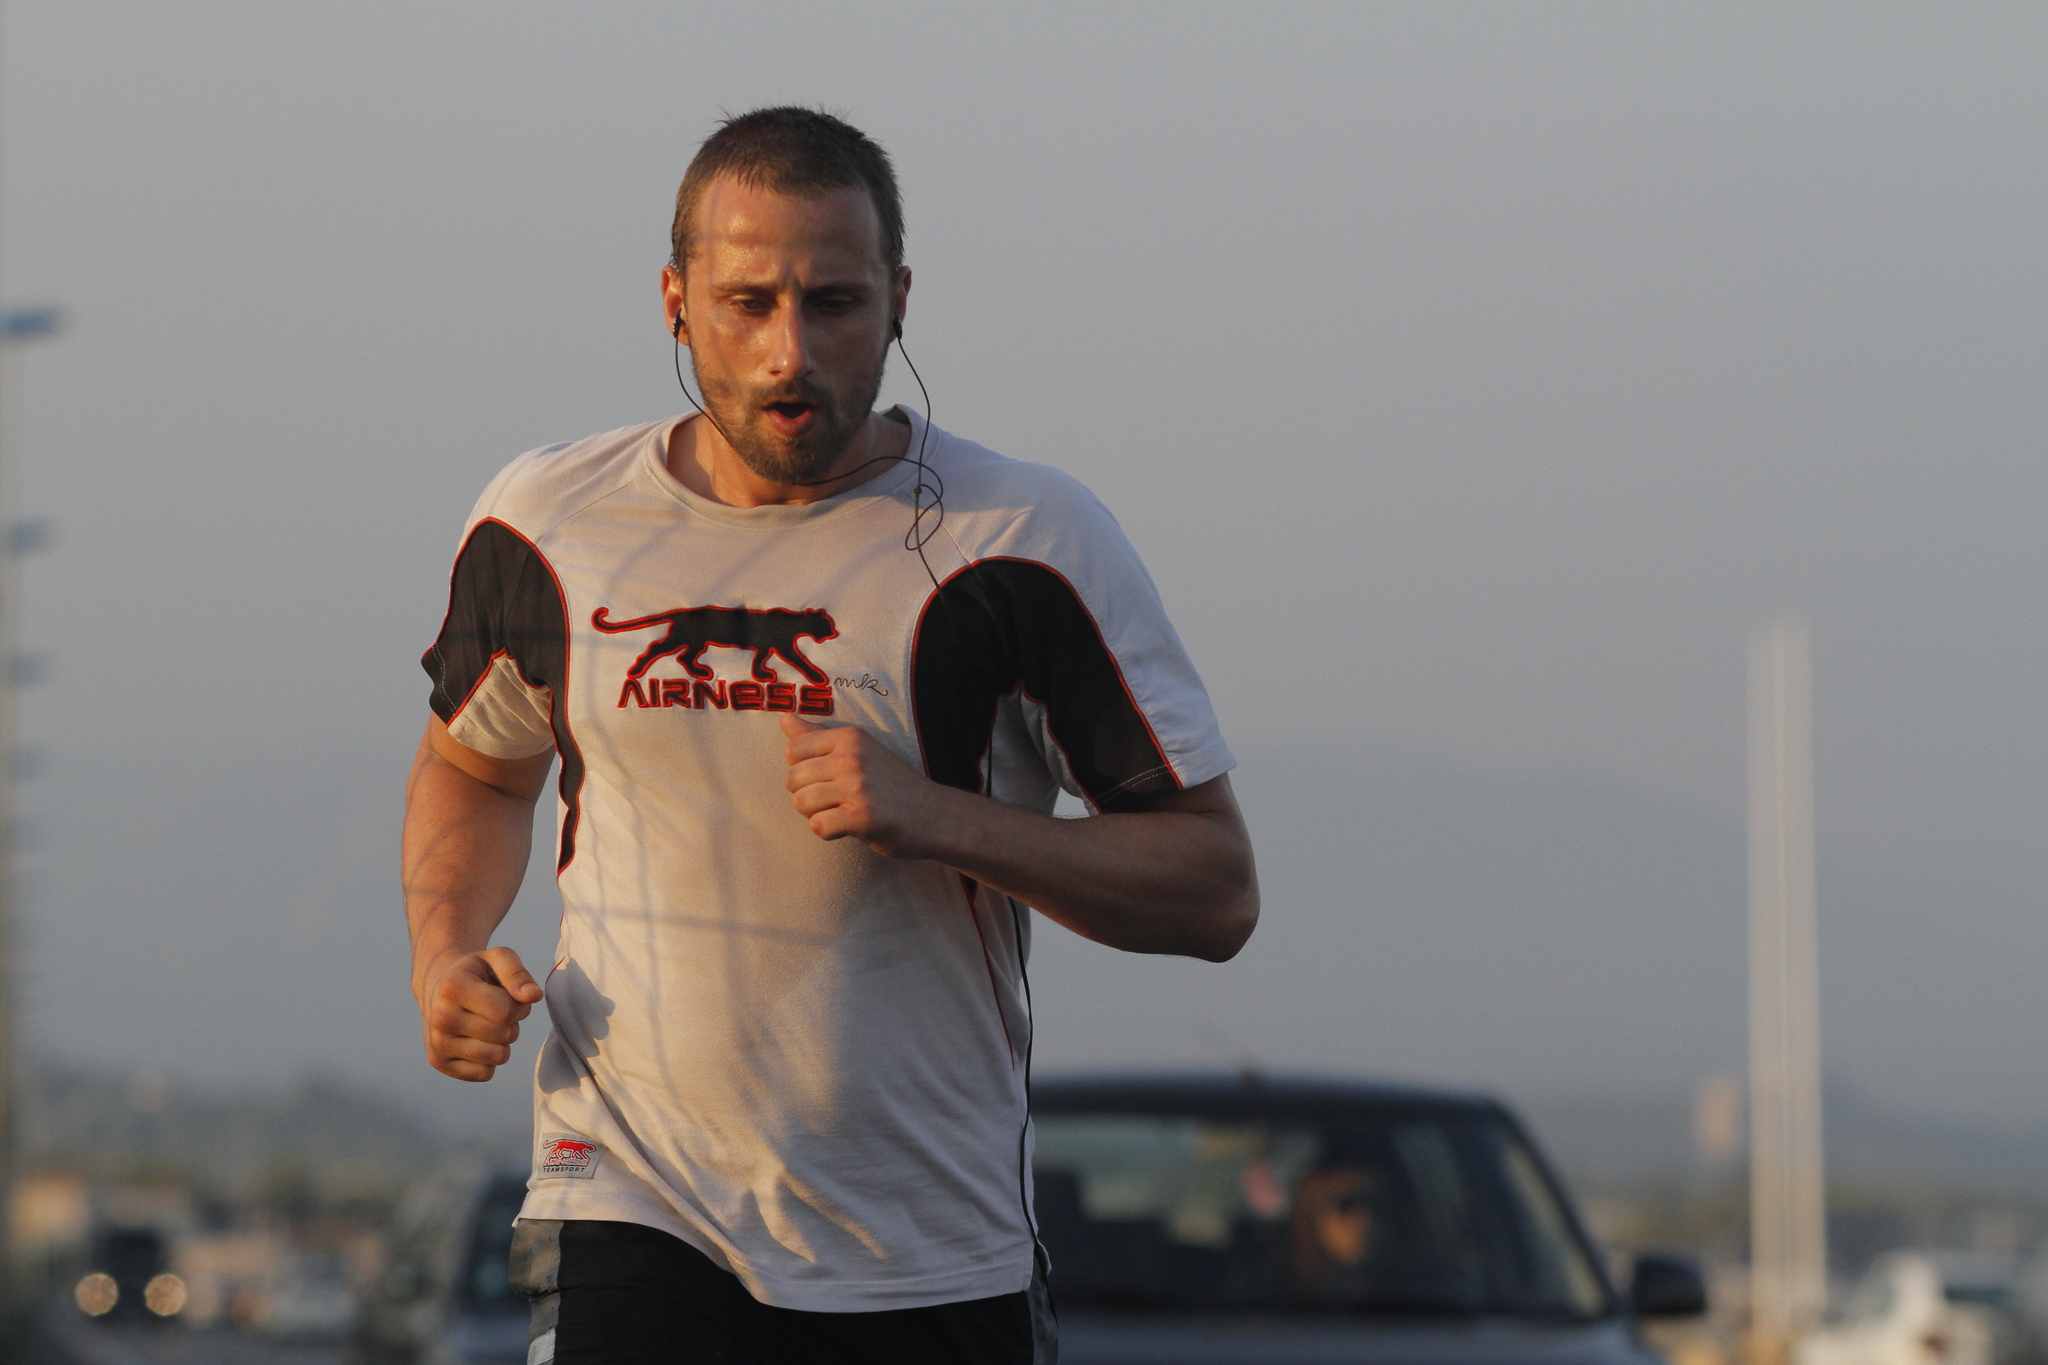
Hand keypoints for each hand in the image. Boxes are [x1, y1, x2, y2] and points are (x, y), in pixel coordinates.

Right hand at [417, 945, 544, 1081]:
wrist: (438, 986)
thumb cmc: (476, 973)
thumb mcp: (498, 958)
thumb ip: (519, 973)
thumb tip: (533, 996)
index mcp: (453, 988)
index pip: (507, 1011)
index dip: (520, 1005)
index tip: (511, 996)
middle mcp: (441, 1018)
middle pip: (506, 1035)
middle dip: (512, 1023)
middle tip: (496, 1009)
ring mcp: (437, 1043)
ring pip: (499, 1057)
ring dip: (502, 1042)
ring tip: (486, 1023)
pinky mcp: (439, 1063)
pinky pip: (485, 1074)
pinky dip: (489, 1059)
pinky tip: (475, 1039)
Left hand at [781, 714, 950, 857]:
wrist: (935, 814)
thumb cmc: (892, 783)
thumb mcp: (860, 749)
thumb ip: (818, 735)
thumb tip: (784, 718)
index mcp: (850, 737)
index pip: (793, 750)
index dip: (803, 769)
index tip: (828, 778)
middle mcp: (852, 757)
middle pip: (792, 779)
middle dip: (807, 794)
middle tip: (836, 800)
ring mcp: (857, 787)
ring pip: (801, 803)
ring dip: (816, 814)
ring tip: (841, 812)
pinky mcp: (861, 817)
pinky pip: (818, 826)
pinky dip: (828, 831)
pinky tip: (849, 827)